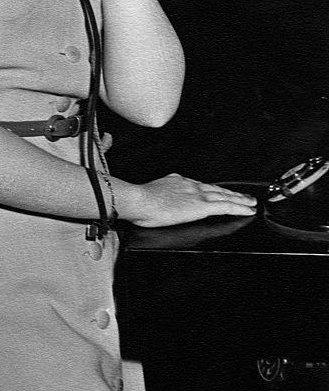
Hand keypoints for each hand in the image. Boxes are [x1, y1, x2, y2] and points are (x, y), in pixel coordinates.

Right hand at [123, 173, 256, 228]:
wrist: (139, 200)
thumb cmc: (139, 201)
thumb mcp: (150, 193)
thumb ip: (160, 195)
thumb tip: (158, 200)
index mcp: (176, 181)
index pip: (200, 185)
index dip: (213, 189)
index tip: (220, 191)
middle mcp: (189, 184)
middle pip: (216, 189)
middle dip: (231, 192)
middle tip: (244, 195)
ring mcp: (196, 194)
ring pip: (224, 196)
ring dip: (239, 199)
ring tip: (251, 202)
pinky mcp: (201, 206)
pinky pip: (226, 206)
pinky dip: (239, 207)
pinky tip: (248, 210)